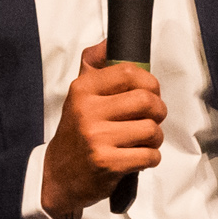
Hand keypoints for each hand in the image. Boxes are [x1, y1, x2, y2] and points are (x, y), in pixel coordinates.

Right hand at [39, 58, 164, 218]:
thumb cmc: (75, 136)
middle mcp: (87, 111)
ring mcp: (96, 138)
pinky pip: (149, 156)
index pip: (130, 72)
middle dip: (158, 111)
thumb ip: (93, 66)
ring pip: (151, 129)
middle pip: (146, 100)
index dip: (150, 82)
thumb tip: (109, 42)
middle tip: (151, 118)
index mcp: (83, 90)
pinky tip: (137, 157)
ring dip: (155, 138)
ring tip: (142, 141)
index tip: (150, 92)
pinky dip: (150, 158)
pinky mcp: (107, 163)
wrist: (59, 176)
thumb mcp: (78, 96)